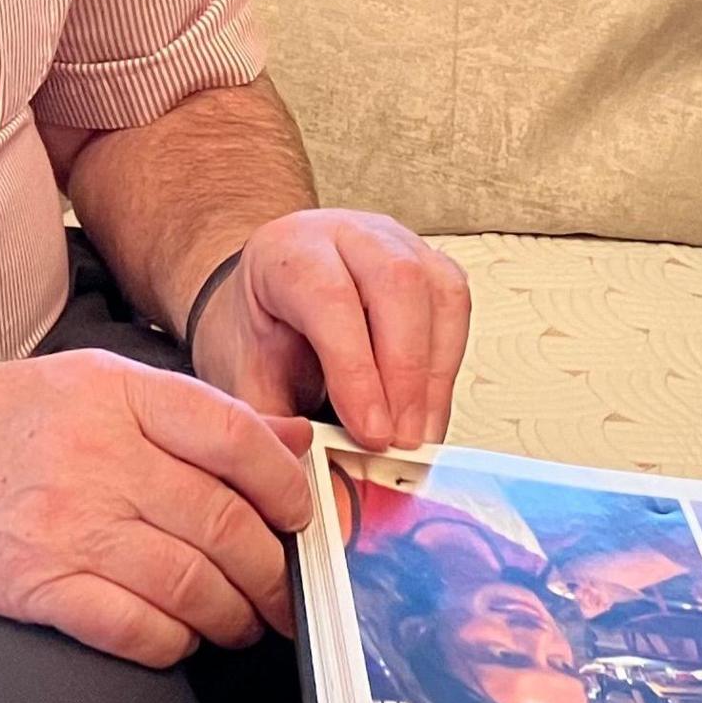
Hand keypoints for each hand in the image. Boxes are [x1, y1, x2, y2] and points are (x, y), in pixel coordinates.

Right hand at [0, 350, 318, 667]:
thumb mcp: (80, 385)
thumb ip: (184, 409)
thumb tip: (285, 437)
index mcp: (112, 391)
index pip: (234, 435)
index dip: (283, 484)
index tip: (298, 514)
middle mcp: (94, 452)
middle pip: (223, 521)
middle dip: (269, 570)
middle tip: (281, 592)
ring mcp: (63, 522)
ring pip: (189, 581)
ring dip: (230, 616)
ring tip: (238, 624)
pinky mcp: (33, 585)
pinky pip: (133, 627)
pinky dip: (170, 642)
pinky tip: (177, 639)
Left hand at [191, 208, 472, 449]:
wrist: (267, 298)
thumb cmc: (260, 333)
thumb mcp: (245, 376)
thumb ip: (277, 420)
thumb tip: (309, 467)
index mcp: (289, 253)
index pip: (332, 299)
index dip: (358, 371)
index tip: (371, 433)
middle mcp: (348, 235)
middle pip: (397, 282)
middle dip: (405, 374)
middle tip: (400, 441)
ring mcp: (397, 243)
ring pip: (439, 290)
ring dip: (434, 374)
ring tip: (418, 434)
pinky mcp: (430, 265)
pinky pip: (456, 306)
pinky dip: (448, 364)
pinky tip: (429, 407)